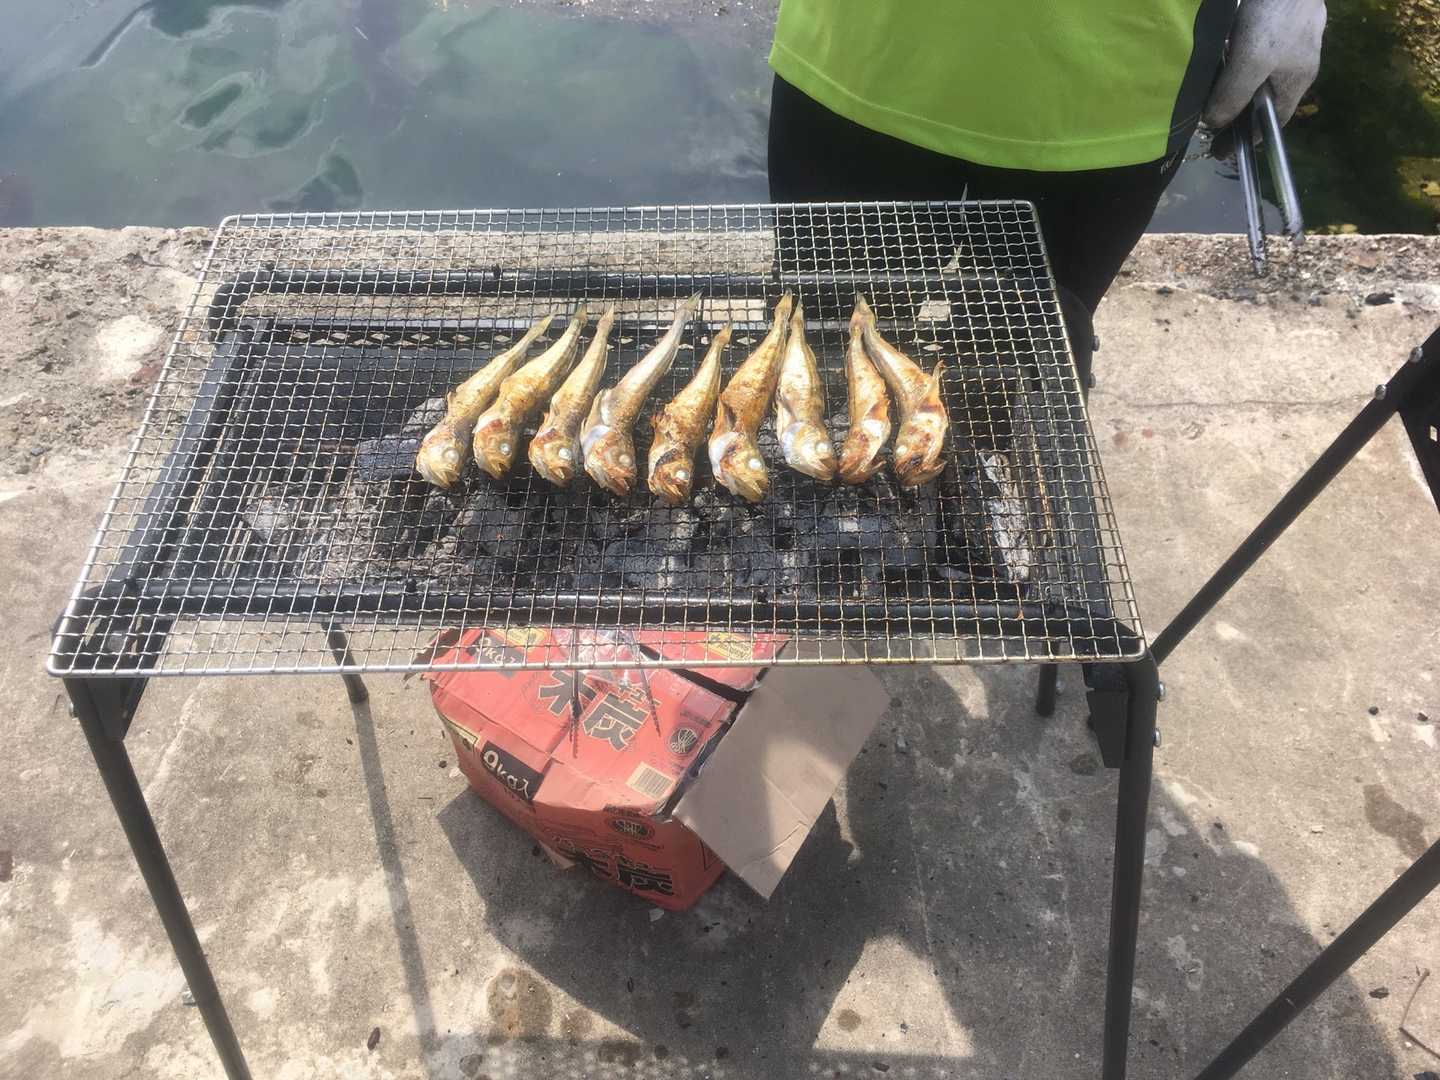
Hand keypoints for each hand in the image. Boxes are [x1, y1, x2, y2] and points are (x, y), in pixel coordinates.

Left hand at [1203, 0, 1326, 128]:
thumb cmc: (1275, 17)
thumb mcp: (1251, 62)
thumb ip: (1233, 96)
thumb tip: (1215, 123)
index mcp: (1297, 78)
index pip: (1273, 122)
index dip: (1248, 139)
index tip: (1220, 151)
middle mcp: (1295, 61)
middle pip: (1263, 98)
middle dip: (1237, 113)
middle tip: (1207, 124)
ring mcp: (1287, 38)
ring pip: (1256, 74)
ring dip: (1232, 87)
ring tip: (1205, 98)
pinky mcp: (1273, 18)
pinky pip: (1251, 50)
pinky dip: (1232, 62)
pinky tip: (1215, 61)